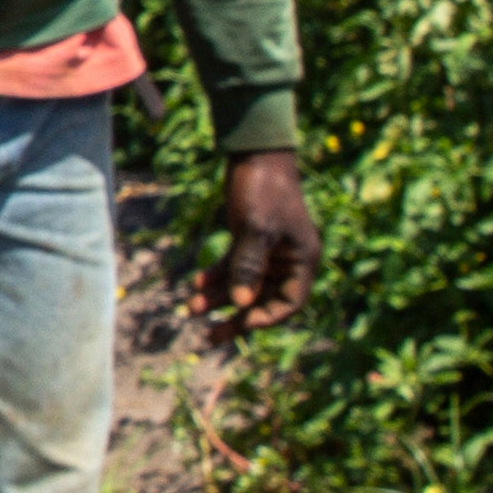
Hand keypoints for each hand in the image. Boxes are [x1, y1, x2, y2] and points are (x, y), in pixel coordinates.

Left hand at [207, 150, 318, 329]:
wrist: (254, 154)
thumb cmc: (263, 189)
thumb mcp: (256, 229)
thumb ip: (249, 266)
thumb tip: (240, 303)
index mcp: (302, 261)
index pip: (288, 303)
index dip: (265, 317)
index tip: (239, 323)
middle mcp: (288, 261)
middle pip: (262, 299)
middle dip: (235, 317)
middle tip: (209, 338)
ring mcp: (268, 252)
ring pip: (243, 285)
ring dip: (218, 297)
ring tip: (190, 310)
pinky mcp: (250, 241)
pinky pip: (233, 267)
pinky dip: (215, 276)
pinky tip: (195, 284)